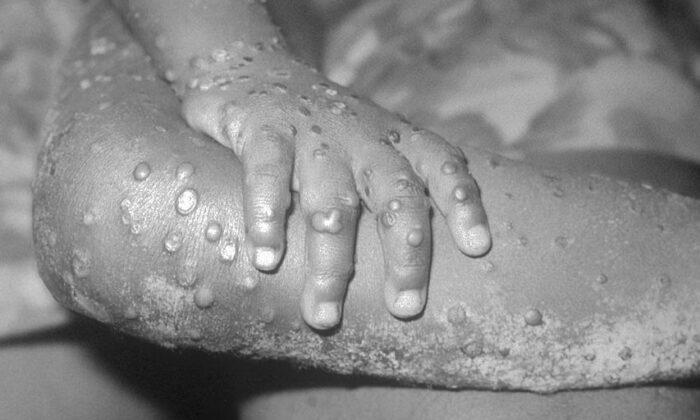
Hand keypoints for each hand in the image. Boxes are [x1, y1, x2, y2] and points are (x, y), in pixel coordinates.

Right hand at [180, 49, 490, 328]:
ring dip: (331, 262)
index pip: (443, 164)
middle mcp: (362, 135)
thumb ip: (388, 187)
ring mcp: (314, 131)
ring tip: (323, 314)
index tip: (478, 248)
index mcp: (394, 139)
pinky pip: (269, 173)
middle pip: (398, 194)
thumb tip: (416, 264)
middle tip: (405, 307)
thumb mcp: (365, 144)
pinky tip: (267, 259)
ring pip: (333, 201)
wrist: (252, 68)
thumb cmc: (321, 130)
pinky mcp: (264, 127)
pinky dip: (269, 216)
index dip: (463, 202)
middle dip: (406, 253)